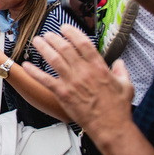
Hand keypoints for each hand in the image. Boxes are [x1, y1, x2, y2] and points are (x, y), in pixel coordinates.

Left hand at [22, 25, 133, 140]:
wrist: (110, 126)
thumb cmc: (117, 108)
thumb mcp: (126, 86)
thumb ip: (122, 71)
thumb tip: (120, 64)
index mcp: (99, 67)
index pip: (83, 43)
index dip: (72, 33)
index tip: (65, 28)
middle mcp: (84, 72)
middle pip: (65, 48)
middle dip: (54, 38)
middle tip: (48, 34)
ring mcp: (72, 82)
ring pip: (54, 60)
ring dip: (44, 48)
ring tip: (37, 41)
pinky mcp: (63, 93)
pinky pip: (45, 80)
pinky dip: (34, 72)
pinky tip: (27, 66)